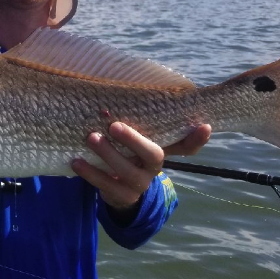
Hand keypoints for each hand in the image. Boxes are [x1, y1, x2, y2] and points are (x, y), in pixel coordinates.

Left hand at [72, 123, 211, 218]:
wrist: (115, 188)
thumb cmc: (122, 150)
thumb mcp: (131, 135)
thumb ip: (133, 118)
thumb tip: (119, 82)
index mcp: (161, 148)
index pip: (186, 145)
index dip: (196, 138)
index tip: (203, 125)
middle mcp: (154, 167)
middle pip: (154, 156)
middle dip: (134, 140)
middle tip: (113, 125)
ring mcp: (140, 183)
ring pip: (128, 172)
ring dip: (108, 155)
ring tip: (90, 138)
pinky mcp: (122, 196)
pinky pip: (107, 185)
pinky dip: (90, 173)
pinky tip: (76, 161)